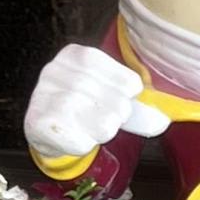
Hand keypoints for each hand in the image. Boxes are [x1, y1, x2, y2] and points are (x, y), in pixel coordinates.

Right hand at [25, 43, 169, 164]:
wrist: (47, 129)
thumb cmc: (83, 106)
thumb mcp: (110, 95)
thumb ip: (136, 104)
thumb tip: (163, 120)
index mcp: (74, 54)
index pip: (119, 73)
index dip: (128, 87)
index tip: (128, 94)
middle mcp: (55, 70)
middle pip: (112, 99)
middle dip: (118, 114)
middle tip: (108, 117)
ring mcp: (42, 96)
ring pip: (99, 122)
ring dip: (103, 130)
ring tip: (91, 127)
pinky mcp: (36, 123)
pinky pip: (81, 141)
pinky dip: (86, 144)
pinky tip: (77, 136)